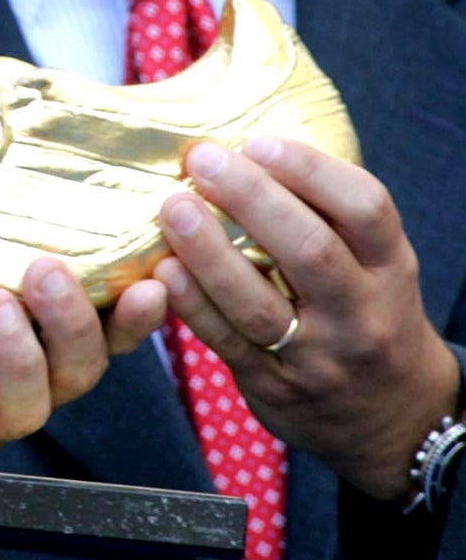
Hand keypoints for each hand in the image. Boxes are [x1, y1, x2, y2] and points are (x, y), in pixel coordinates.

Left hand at [155, 136, 460, 498]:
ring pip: (260, 303)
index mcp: (389, 267)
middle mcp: (362, 312)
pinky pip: (228, 343)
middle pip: (309, 250)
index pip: (365, 209)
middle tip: (201, 160)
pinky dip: (193, 305)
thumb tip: (243, 144)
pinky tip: (164, 270)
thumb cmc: (366, 311)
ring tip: (172, 207)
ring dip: (209, 252)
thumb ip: (325, 215)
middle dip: (251, 199)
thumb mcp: (373, 264)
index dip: (310, 170)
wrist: (394, 418)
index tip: (257, 141)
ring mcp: (320, 355)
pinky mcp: (276, 387)